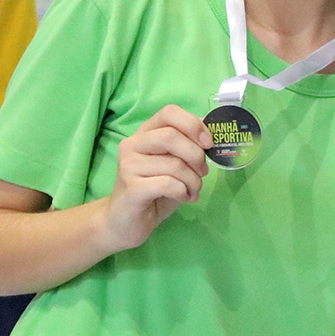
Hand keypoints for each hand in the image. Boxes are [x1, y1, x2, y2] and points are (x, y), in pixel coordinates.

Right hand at [101, 105, 212, 252]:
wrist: (124, 223)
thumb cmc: (154, 191)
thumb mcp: (174, 165)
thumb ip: (188, 146)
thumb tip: (210, 125)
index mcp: (145, 134)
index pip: (169, 112)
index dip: (193, 124)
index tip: (208, 143)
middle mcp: (132, 144)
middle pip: (172, 136)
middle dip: (196, 156)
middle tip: (203, 173)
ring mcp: (128, 165)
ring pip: (174, 164)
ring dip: (193, 181)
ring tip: (193, 191)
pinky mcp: (132, 188)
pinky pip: (169, 184)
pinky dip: (183, 192)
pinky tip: (183, 198)